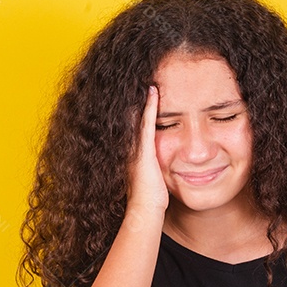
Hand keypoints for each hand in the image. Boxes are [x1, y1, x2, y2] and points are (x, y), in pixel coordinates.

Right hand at [125, 85, 168, 217]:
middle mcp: (130, 146)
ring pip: (137, 115)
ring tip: (146, 77)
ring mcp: (134, 147)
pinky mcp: (142, 149)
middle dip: (135, 97)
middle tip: (141, 75)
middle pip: (132, 116)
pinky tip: (153, 90)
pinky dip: (149, 106)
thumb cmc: (151, 200)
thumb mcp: (151, 178)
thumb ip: (152, 166)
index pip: (135, 123)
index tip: (143, 89)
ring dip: (141, 98)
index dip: (137, 107)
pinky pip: (146, 122)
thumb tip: (157, 165)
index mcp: (133, 151)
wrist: (145, 211)